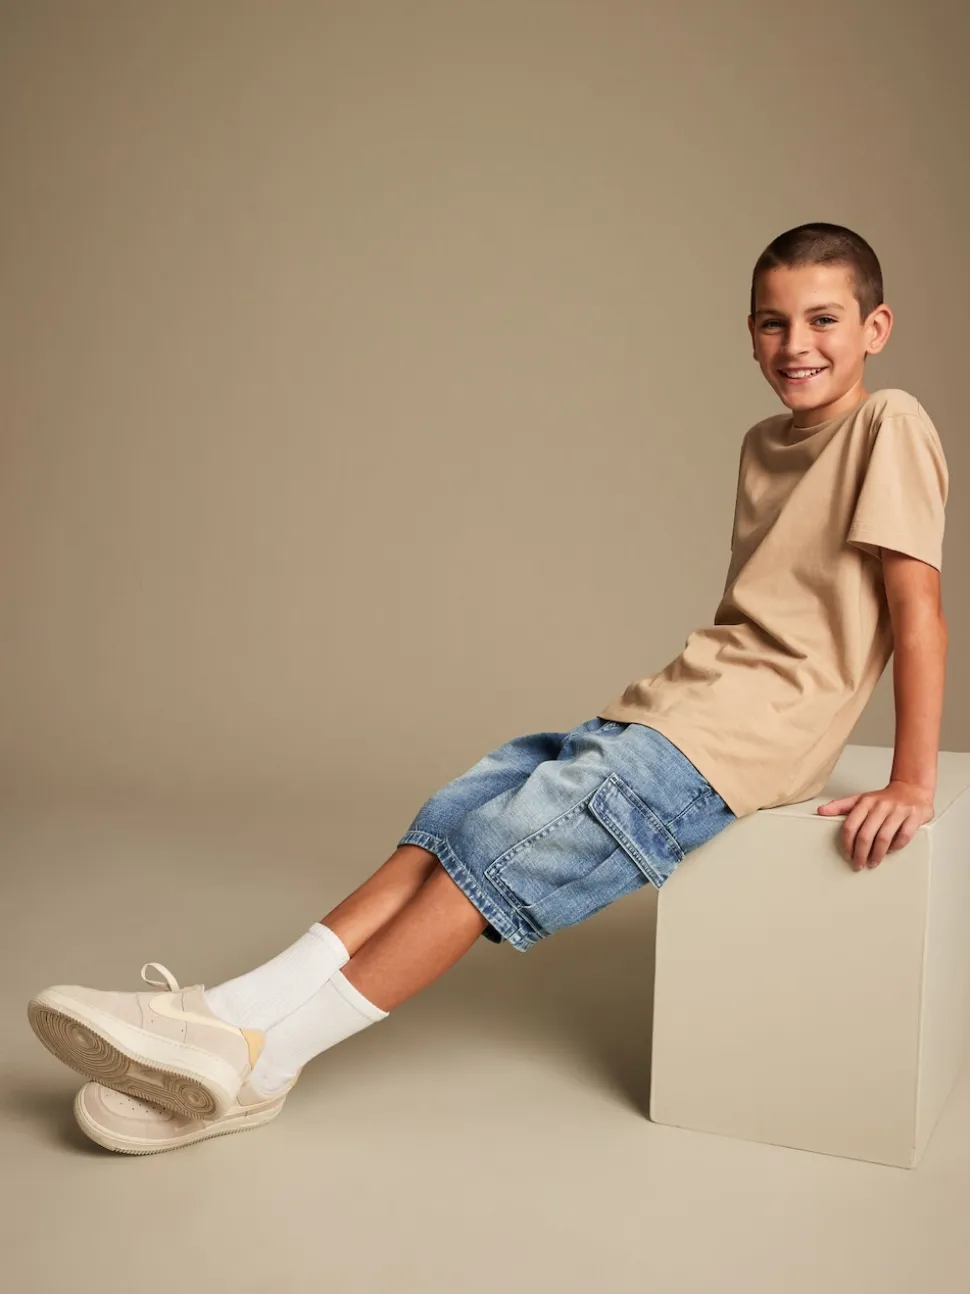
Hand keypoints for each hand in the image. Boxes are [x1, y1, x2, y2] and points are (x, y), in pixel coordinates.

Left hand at [816, 781, 934, 869]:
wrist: (911, 789)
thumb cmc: (884, 799)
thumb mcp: (861, 799)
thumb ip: (840, 806)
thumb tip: (820, 811)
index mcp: (865, 801)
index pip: (850, 825)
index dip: (847, 843)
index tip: (847, 855)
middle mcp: (881, 805)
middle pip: (866, 835)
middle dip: (860, 853)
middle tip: (858, 864)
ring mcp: (899, 810)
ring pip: (884, 838)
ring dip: (876, 855)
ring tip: (872, 863)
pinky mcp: (914, 816)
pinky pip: (903, 837)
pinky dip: (895, 847)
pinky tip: (890, 852)